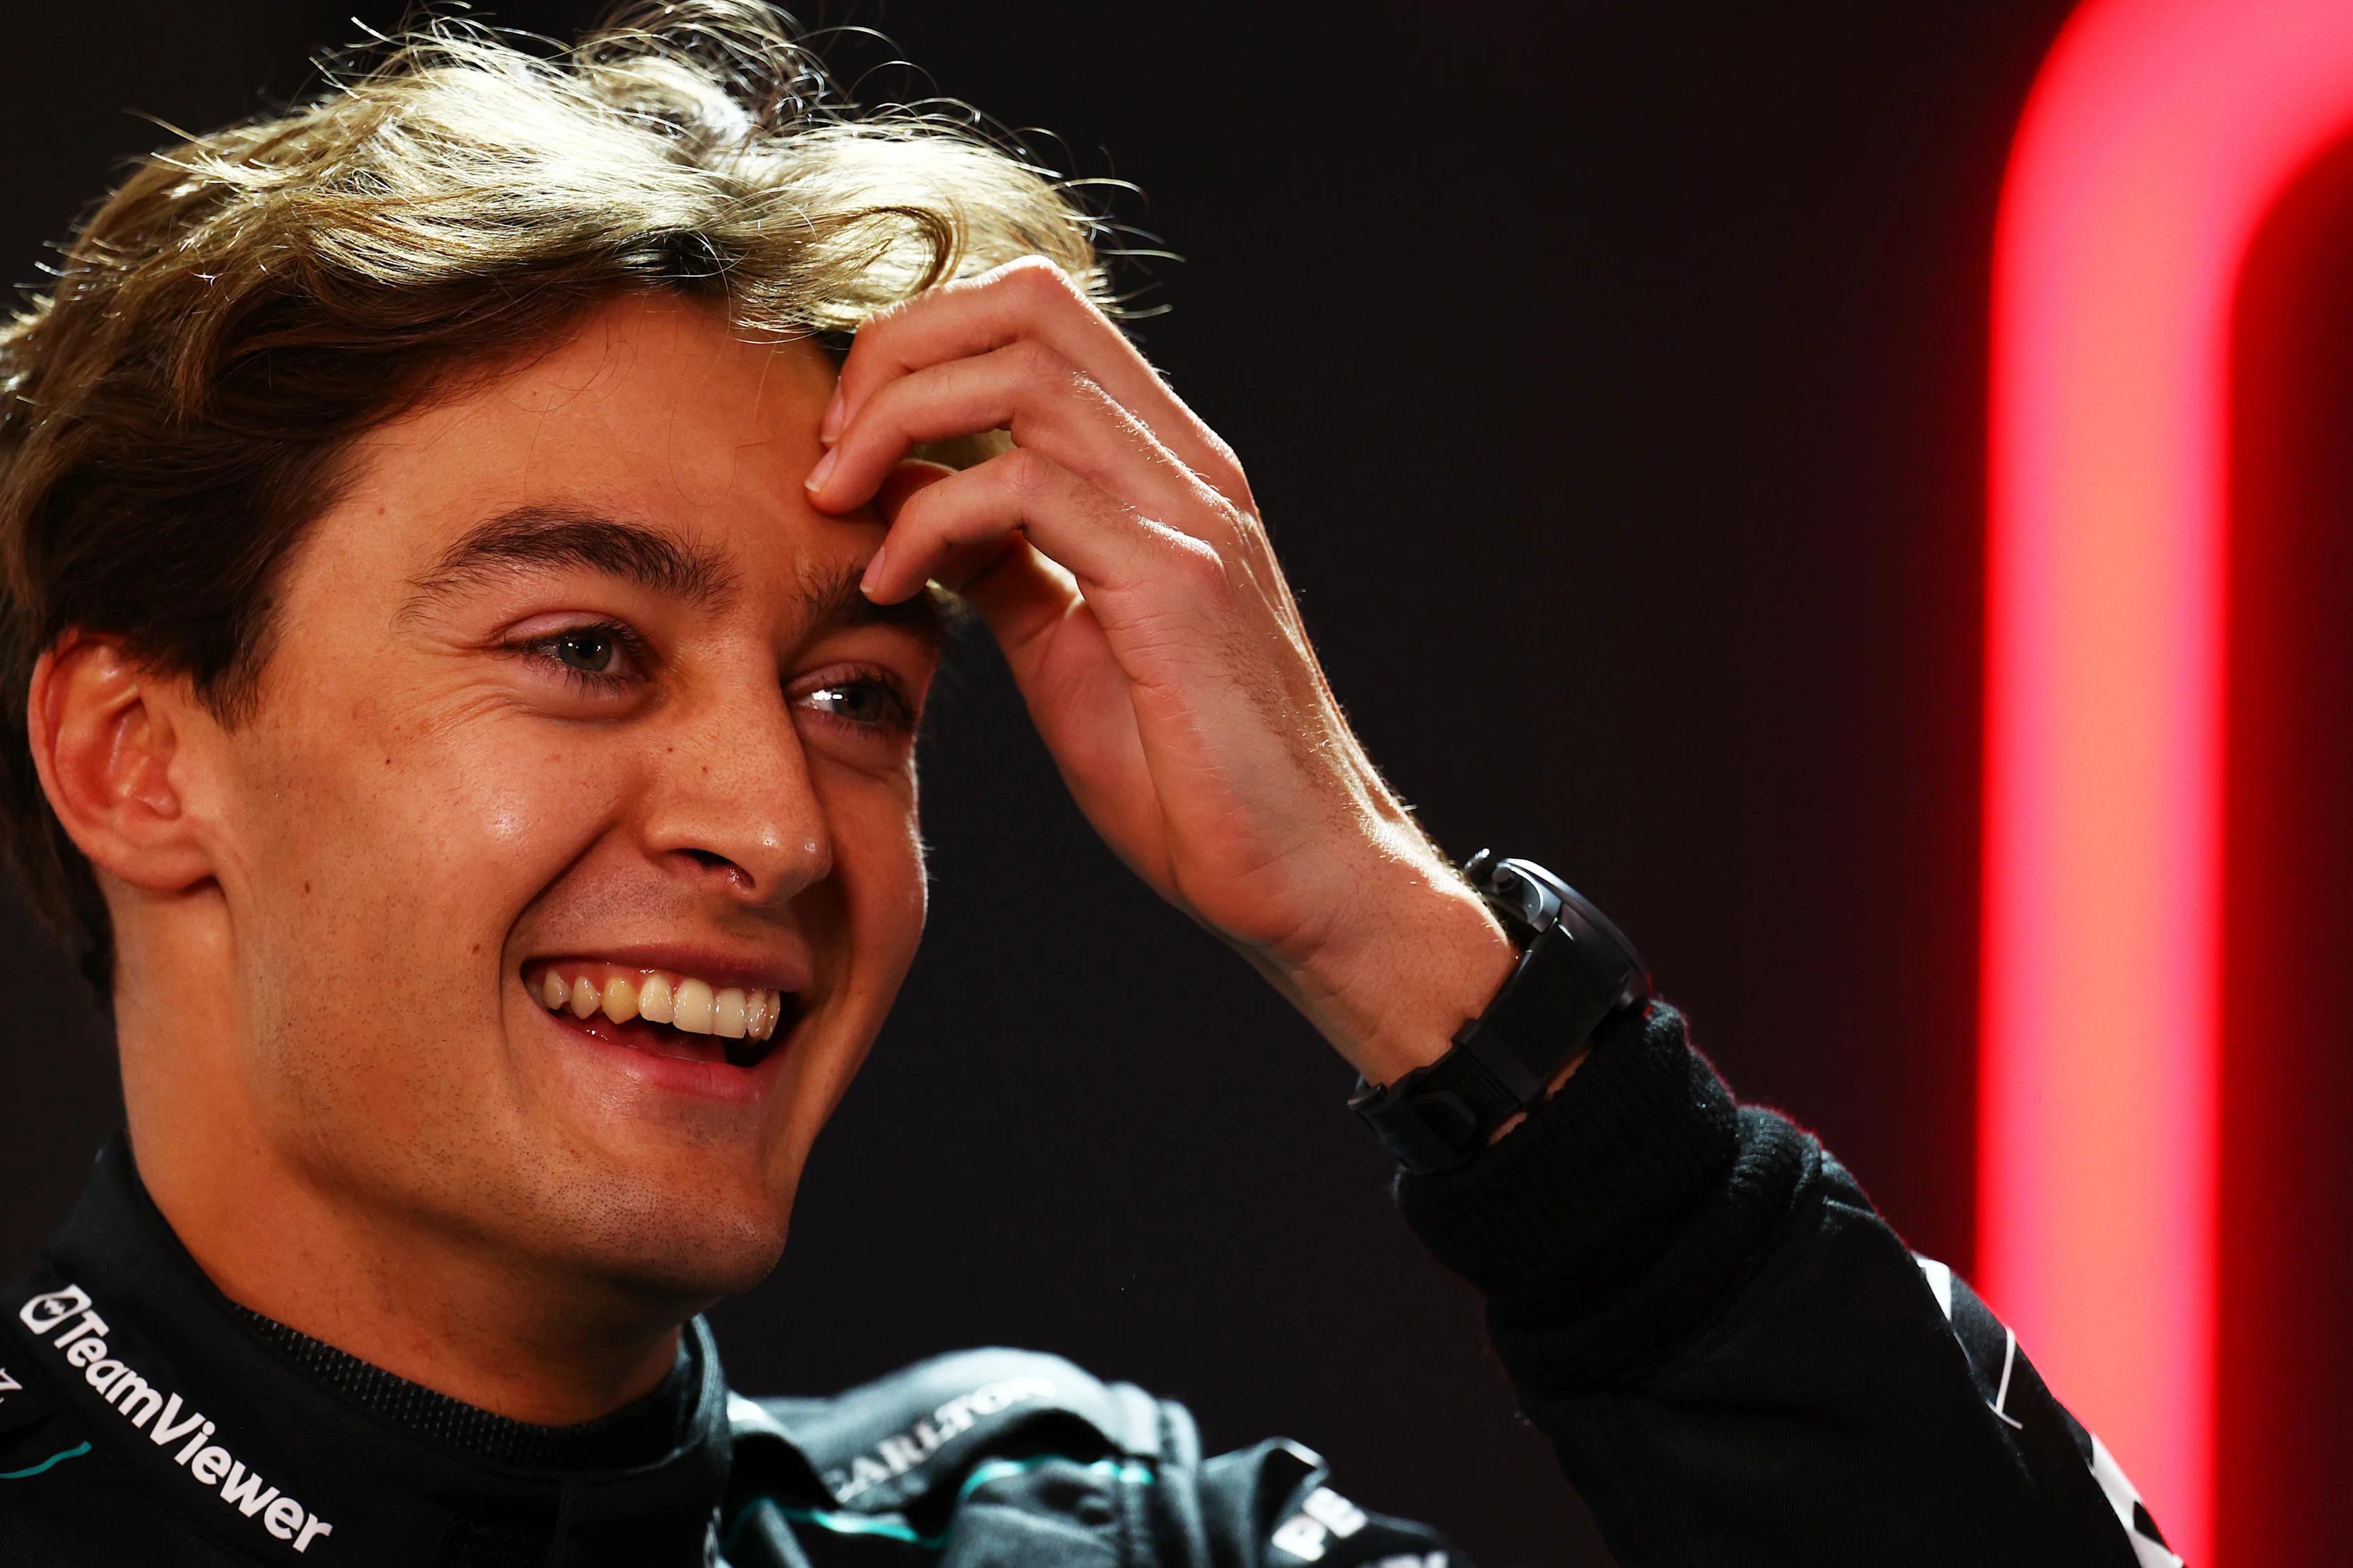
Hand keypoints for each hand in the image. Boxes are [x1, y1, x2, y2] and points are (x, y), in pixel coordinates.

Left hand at [806, 259, 1513, 1084]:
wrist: (1298, 872)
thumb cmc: (1190, 775)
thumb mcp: (1068, 646)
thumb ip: (1007, 564)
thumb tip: (918, 507)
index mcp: (1165, 467)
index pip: (1036, 316)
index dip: (921, 344)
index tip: (847, 440)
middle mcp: (1188, 465)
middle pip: (1024, 305)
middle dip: (896, 354)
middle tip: (827, 456)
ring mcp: (1190, 514)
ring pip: (1022, 373)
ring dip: (897, 422)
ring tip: (839, 503)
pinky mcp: (1178, 582)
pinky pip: (1028, 488)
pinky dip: (933, 517)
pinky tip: (895, 583)